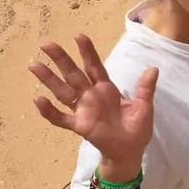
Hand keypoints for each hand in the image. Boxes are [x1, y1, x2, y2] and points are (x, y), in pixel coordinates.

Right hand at [28, 35, 157, 181]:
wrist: (130, 152)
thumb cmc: (136, 129)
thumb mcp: (144, 107)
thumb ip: (145, 89)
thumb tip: (153, 69)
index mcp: (106, 89)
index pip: (94, 66)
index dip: (87, 52)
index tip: (79, 36)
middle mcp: (91, 96)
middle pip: (73, 73)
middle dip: (61, 58)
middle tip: (45, 43)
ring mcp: (83, 110)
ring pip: (62, 91)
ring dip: (49, 79)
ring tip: (34, 65)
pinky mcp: (79, 126)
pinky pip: (61, 118)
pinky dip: (49, 111)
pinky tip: (38, 100)